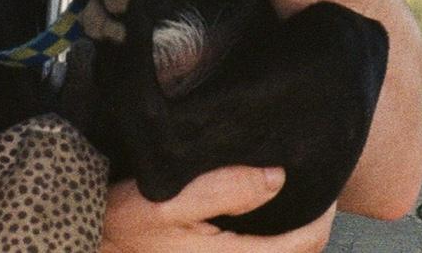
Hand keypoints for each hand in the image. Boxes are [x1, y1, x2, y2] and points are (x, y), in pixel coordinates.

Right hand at [103, 168, 336, 251]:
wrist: (92, 239)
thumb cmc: (128, 220)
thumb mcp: (173, 198)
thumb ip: (226, 188)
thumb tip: (277, 177)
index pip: (300, 245)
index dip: (322, 215)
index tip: (329, 184)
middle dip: (312, 224)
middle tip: (319, 186)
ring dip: (293, 233)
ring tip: (299, 196)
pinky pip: (255, 252)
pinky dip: (271, 238)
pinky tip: (266, 212)